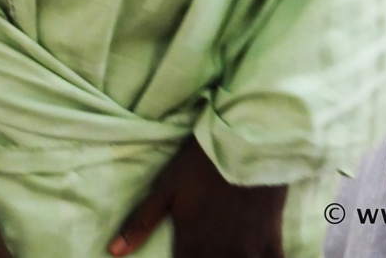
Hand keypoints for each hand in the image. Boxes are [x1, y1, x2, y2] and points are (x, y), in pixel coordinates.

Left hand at [109, 136, 286, 257]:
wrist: (247, 139)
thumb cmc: (201, 161)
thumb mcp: (165, 187)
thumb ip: (140, 222)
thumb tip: (113, 252)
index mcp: (190, 245)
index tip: (183, 255)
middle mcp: (219, 255)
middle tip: (202, 252)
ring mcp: (248, 251)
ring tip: (222, 255)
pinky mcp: (272, 242)